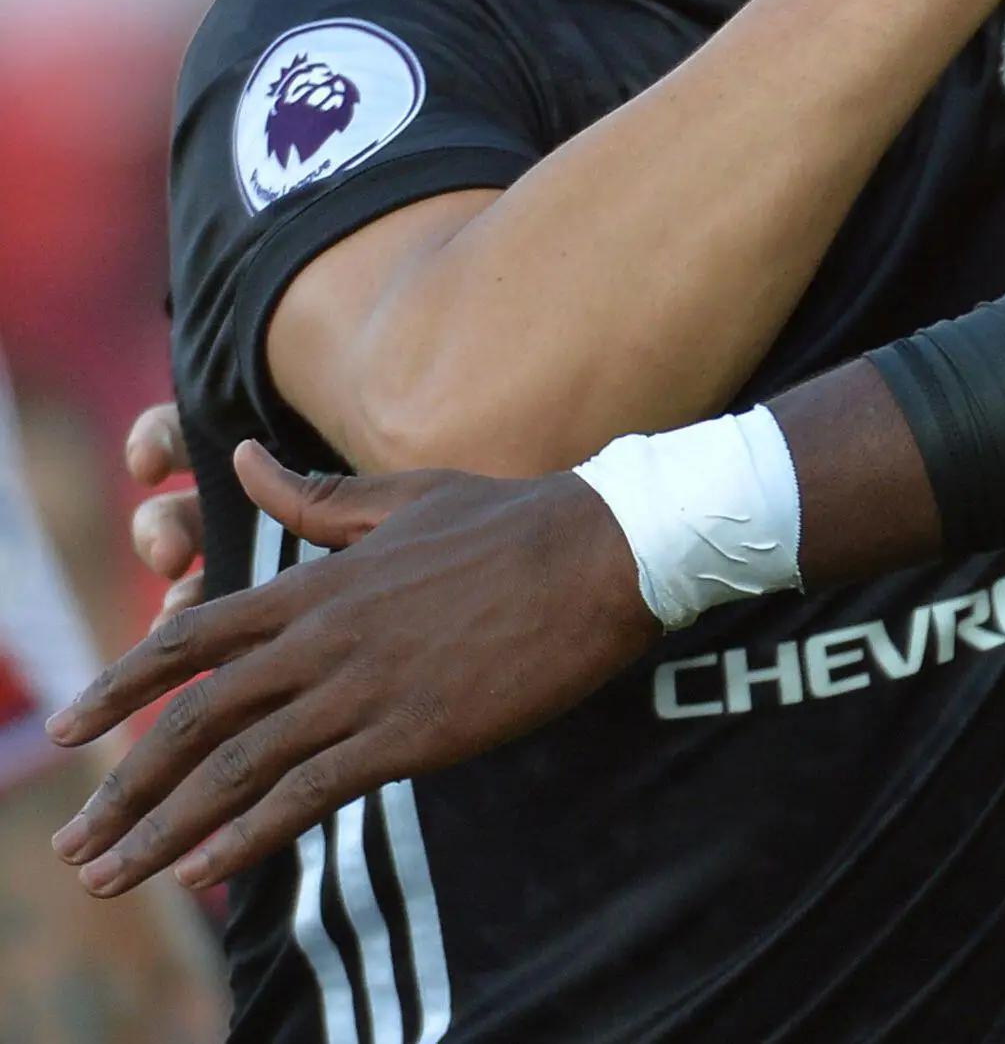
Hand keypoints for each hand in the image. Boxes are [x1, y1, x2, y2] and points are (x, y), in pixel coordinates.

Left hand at [49, 443, 654, 896]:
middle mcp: (322, 640)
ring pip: (235, 769)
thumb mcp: (407, 497)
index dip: (119, 689)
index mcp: (317, 585)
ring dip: (162, 831)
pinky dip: (246, 837)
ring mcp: (363, 689)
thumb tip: (248, 458)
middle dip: (122, 790)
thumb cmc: (515, 520)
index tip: (66, 731)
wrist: (606, 551)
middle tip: (72, 843)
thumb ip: (317, 498)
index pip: (189, 641)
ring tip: (110, 878)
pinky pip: (308, 794)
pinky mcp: (412, 734)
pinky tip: (204, 873)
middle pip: (193, 722)